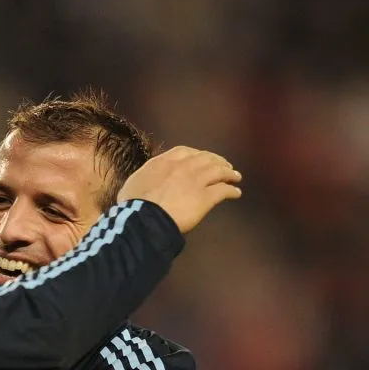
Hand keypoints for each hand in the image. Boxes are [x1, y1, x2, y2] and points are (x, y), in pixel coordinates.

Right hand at [116, 145, 241, 233]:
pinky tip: (236, 193)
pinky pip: (224, 191)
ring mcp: (196, 181)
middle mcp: (183, 167)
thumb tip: (145, 180)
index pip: (185, 151)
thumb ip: (145, 177)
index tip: (201, 157)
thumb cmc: (133, 204)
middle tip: (225, 165)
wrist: (145, 218)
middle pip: (206, 159)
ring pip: (219, 171)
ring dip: (229, 173)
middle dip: (217, 161)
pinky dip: (232, 191)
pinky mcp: (206, 197)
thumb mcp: (133, 183)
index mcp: (164, 162)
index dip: (197, 154)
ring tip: (235, 177)